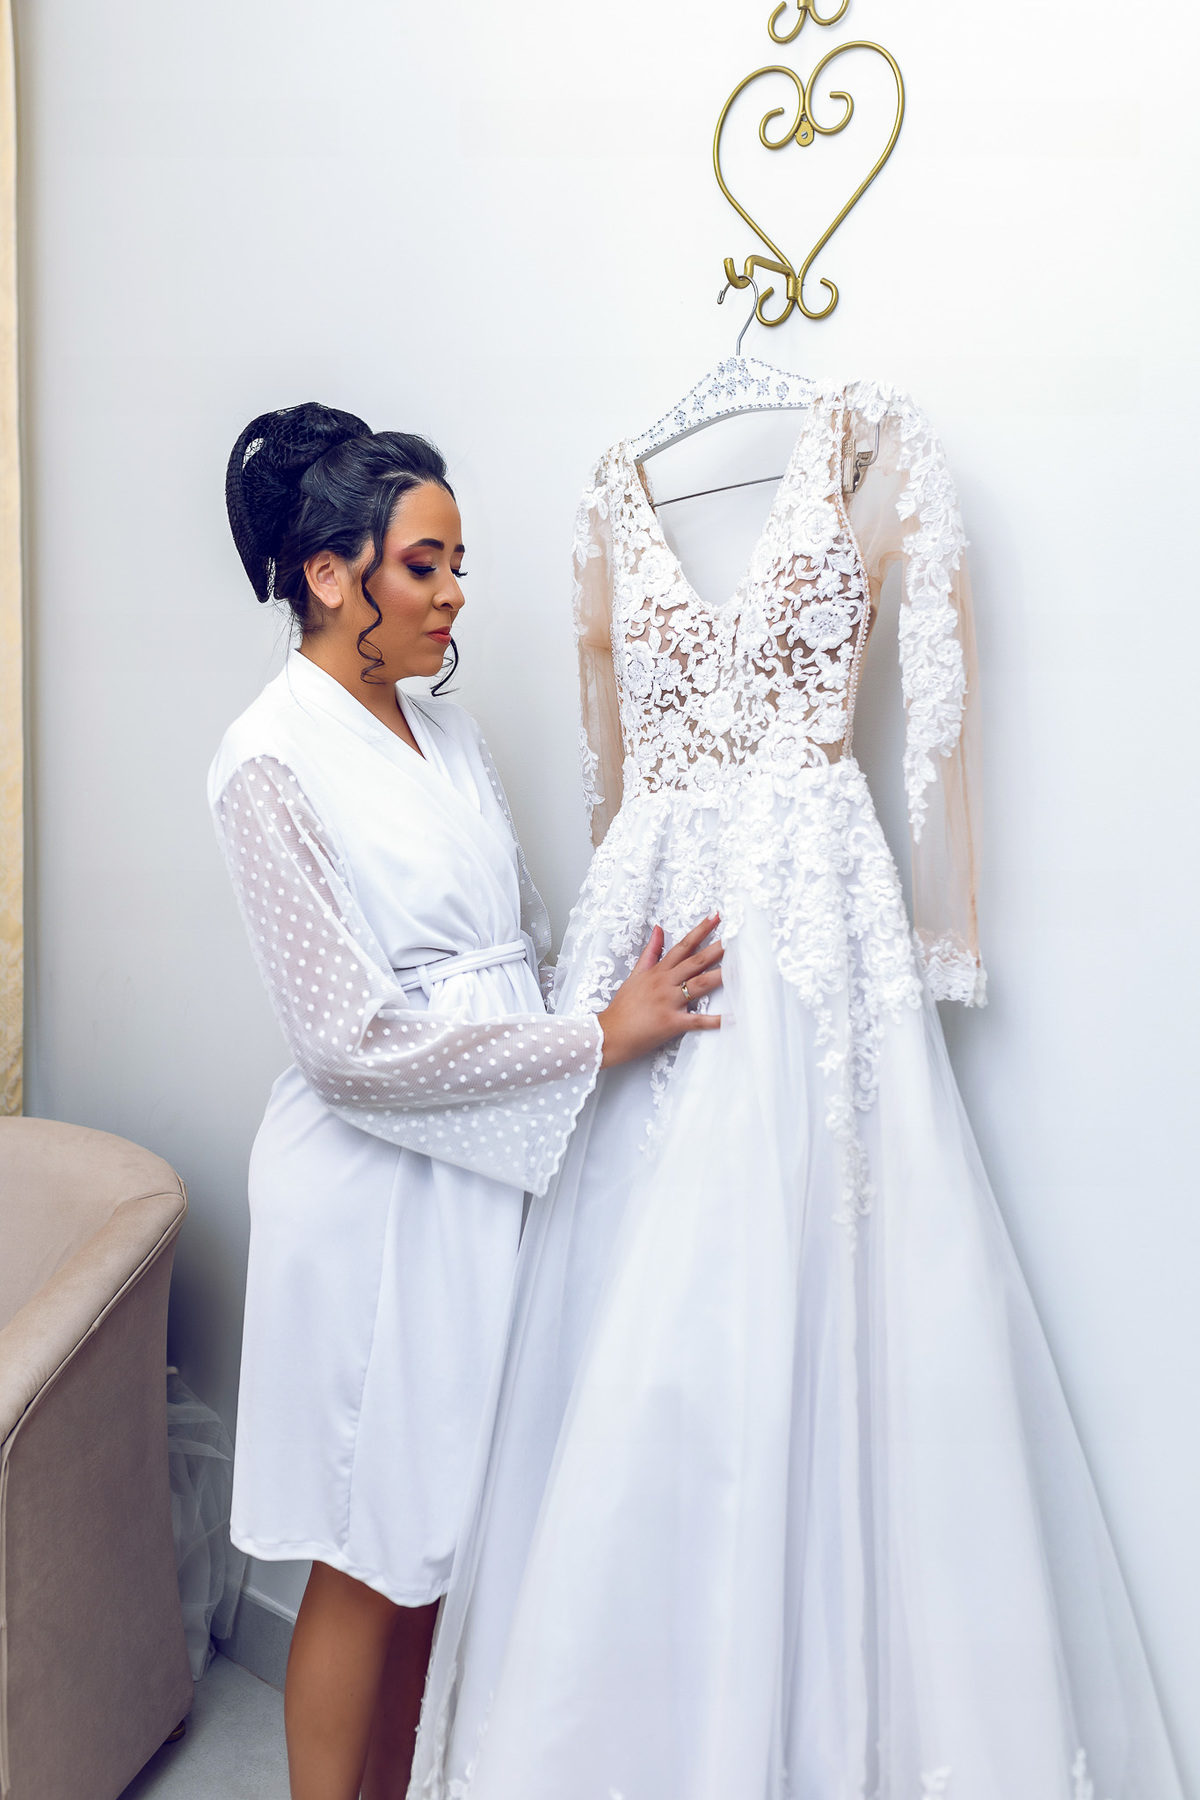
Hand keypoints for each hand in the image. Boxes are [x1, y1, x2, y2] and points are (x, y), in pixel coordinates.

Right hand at [598, 914, 723, 1069]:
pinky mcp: (672, 1023)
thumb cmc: (623, 1007)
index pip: (683, 946)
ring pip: (700, 985)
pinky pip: (698, 1021)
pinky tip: (733, 1018)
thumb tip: (658, 929)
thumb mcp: (635, 974)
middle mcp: (666, 983)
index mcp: (658, 972)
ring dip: (721, 976)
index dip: (701, 930)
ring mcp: (669, 1002)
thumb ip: (650, 952)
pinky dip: (716, 1021)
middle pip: (696, 961)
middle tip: (737, 936)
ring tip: (741, 968)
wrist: (609, 1033)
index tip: (716, 916)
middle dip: (717, 948)